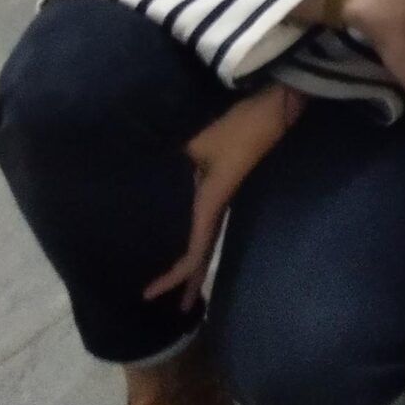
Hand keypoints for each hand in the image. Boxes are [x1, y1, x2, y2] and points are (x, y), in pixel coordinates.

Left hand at [144, 84, 300, 308]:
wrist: (276, 95)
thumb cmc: (237, 118)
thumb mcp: (197, 140)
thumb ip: (169, 156)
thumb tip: (129, 164)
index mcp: (213, 200)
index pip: (193, 252)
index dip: (173, 277)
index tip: (147, 295)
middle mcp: (219, 200)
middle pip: (203, 251)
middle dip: (191, 281)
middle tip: (180, 309)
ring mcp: (224, 188)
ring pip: (206, 232)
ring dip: (195, 258)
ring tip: (185, 281)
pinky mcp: (226, 173)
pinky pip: (207, 212)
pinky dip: (195, 230)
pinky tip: (186, 228)